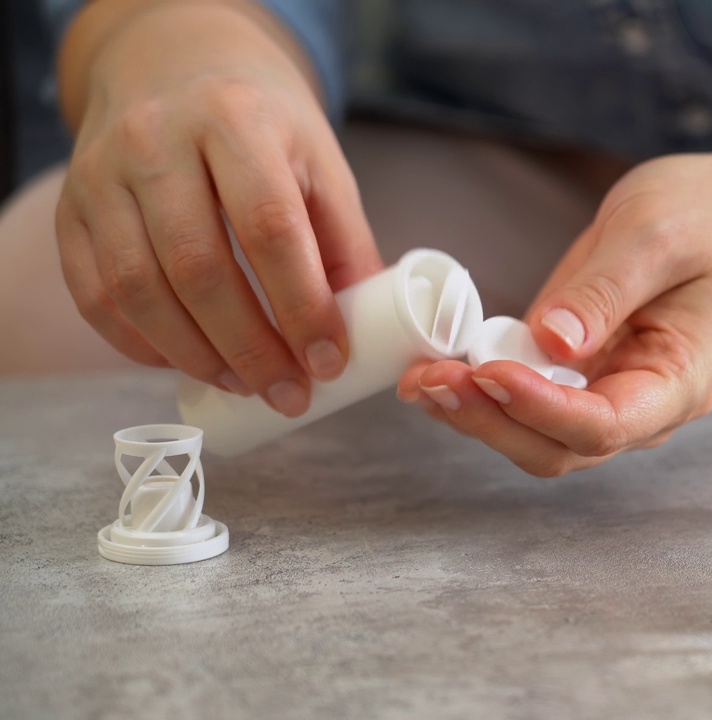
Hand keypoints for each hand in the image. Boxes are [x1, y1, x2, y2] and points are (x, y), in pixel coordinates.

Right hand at [55, 2, 380, 415]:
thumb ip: (345, 243)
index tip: (327, 362)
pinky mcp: (72, 210)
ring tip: (244, 384)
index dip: (302, 306)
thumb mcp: (320, 162)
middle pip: (199, 267)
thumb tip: (369, 333)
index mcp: (237, 122)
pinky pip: (97, 295)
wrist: (175, 66)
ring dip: (196, 355)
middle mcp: (158, 142)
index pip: (270, 228)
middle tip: (288, 394)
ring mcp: (102, 175)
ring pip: (138, 289)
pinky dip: (142, 344)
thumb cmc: (263, 124)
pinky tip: (187, 362)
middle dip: (250, 347)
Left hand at [397, 153, 711, 475]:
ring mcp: (609, 392)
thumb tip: (550, 341)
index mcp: (680, 380)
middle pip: (560, 447)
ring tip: (419, 377)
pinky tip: (438, 367)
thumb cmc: (711, 216)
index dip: (542, 409)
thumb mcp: (657, 234)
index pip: (605, 425)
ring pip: (536, 436)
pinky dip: (480, 391)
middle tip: (431, 380)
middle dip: (492, 421)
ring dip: (476, 415)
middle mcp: (645, 404)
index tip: (488, 370)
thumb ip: (606, 290)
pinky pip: (527, 401)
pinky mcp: (580, 371)